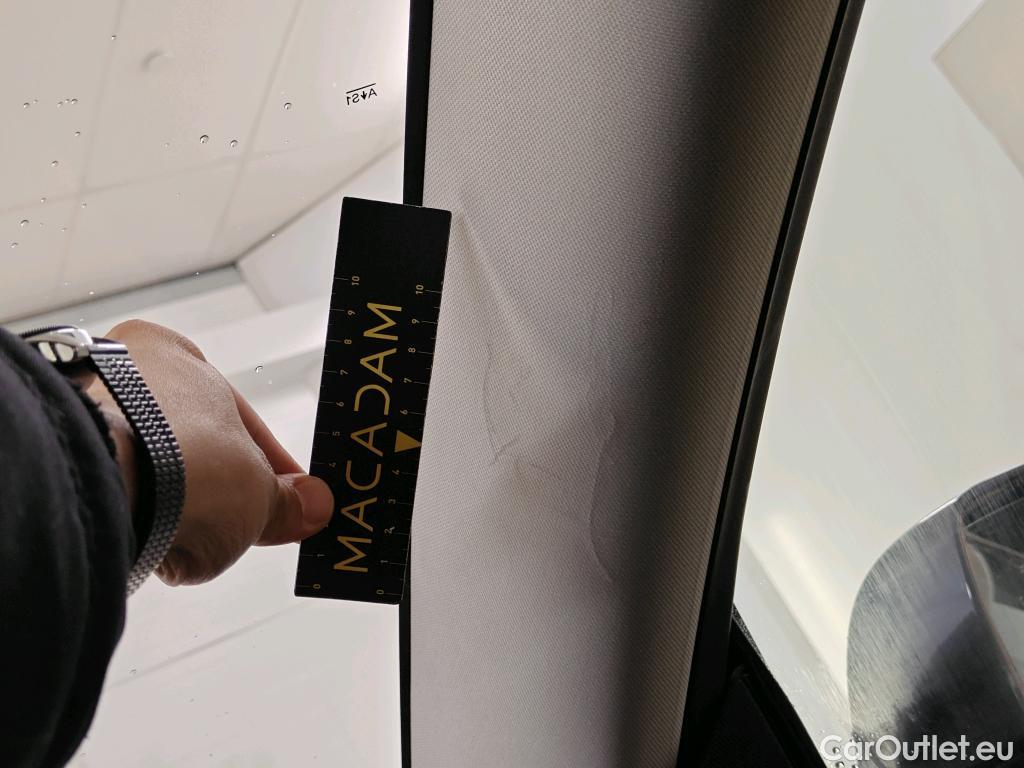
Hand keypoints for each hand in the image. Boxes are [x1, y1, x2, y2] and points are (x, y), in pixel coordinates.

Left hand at [85, 320, 332, 585]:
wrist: (107, 484)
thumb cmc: (185, 461)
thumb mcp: (261, 491)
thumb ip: (286, 501)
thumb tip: (312, 506)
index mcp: (175, 354)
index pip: (234, 418)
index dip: (265, 466)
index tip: (282, 499)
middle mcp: (122, 374)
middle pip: (188, 447)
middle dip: (214, 488)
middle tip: (235, 526)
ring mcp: (82, 414)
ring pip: (147, 474)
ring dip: (170, 506)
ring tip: (184, 538)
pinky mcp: (60, 453)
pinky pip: (111, 494)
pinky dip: (132, 517)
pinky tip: (146, 539)